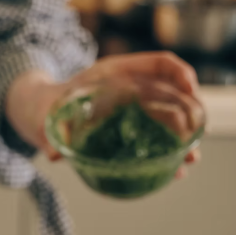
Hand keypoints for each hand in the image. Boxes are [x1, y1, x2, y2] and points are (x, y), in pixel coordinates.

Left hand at [5, 52, 204, 170]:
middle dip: (191, 113)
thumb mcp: (45, 115)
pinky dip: (168, 150)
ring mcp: (132, 109)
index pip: (159, 64)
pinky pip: (156, 136)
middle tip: (196, 140)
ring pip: (169, 116)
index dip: (180, 75)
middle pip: (173, 91)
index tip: (191, 92)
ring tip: (191, 159)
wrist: (39, 113)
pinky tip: (175, 170)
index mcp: (113, 73)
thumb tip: (55, 154)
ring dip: (185, 136)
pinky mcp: (130, 129)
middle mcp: (129, 88)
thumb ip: (49, 132)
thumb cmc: (44, 108)